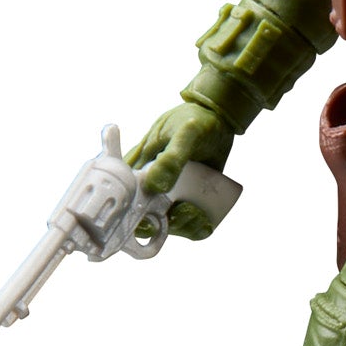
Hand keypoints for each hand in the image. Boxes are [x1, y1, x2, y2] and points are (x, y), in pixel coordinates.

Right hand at [127, 101, 233, 240]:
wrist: (221, 117)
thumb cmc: (197, 120)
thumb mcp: (185, 134)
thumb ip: (171, 158)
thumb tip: (153, 186)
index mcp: (140, 167)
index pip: (124, 198)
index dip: (130, 218)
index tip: (150, 223)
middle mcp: (152, 182)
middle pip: (146, 216)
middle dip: (163, 226)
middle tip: (185, 214)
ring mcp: (171, 191)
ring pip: (168, 221)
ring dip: (182, 227)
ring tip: (198, 217)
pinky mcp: (189, 196)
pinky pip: (187, 219)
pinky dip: (195, 227)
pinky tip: (205, 223)